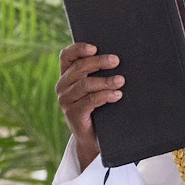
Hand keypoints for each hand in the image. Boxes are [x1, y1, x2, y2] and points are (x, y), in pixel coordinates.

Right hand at [56, 42, 122, 170]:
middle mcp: (63, 86)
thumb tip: (121, 58)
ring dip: (105, 81)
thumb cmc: (101, 106)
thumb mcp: (99, 87)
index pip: (67, 56)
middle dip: (99, 63)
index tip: (94, 48)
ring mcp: (66, 101)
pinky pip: (89, 101)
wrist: (95, 136)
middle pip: (79, 68)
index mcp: (68, 75)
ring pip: (85, 85)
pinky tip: (117, 95)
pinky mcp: (73, 114)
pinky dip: (105, 96)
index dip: (78, 49)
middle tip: (116, 60)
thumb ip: (103, 72)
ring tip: (121, 81)